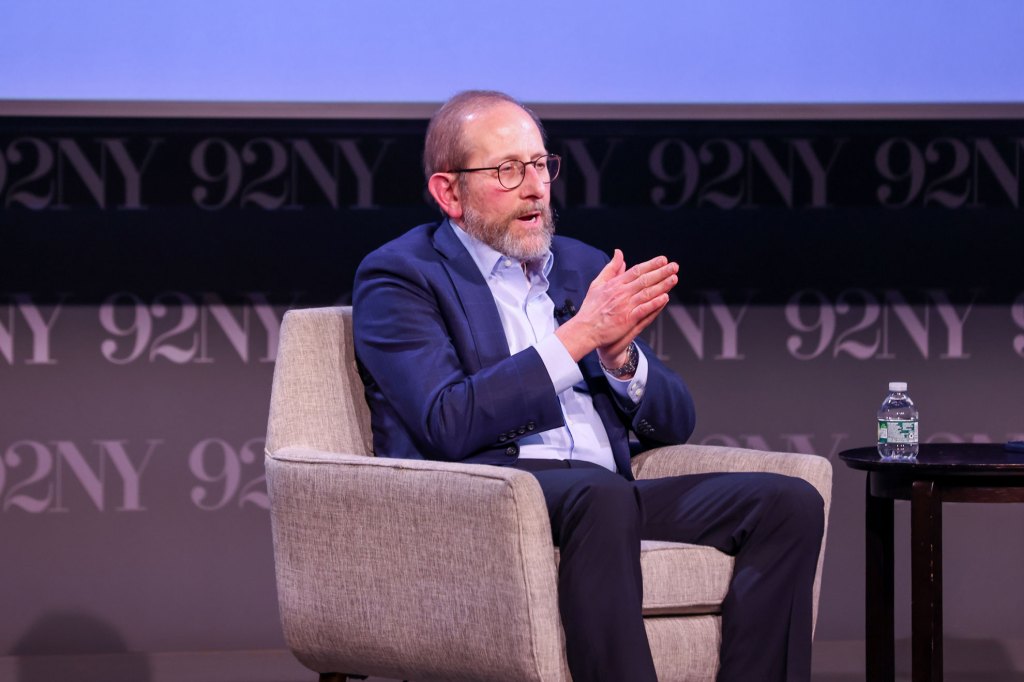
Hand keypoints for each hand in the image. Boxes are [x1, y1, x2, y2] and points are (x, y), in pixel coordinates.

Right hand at [555, 249, 677, 363]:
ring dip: (662, 285)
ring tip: (674, 279)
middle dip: (661, 272)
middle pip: (645, 280)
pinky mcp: (627, 319)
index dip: (651, 264)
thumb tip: (619, 253)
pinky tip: (665, 298)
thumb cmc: (591, 308)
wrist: (585, 329)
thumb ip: (611, 268)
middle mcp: (621, 293)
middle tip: (674, 266)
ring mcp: (625, 306)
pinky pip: (644, 309)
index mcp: (615, 284)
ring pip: (647, 293)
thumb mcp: (598, 283)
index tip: (663, 260)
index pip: (636, 271)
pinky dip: (655, 303)